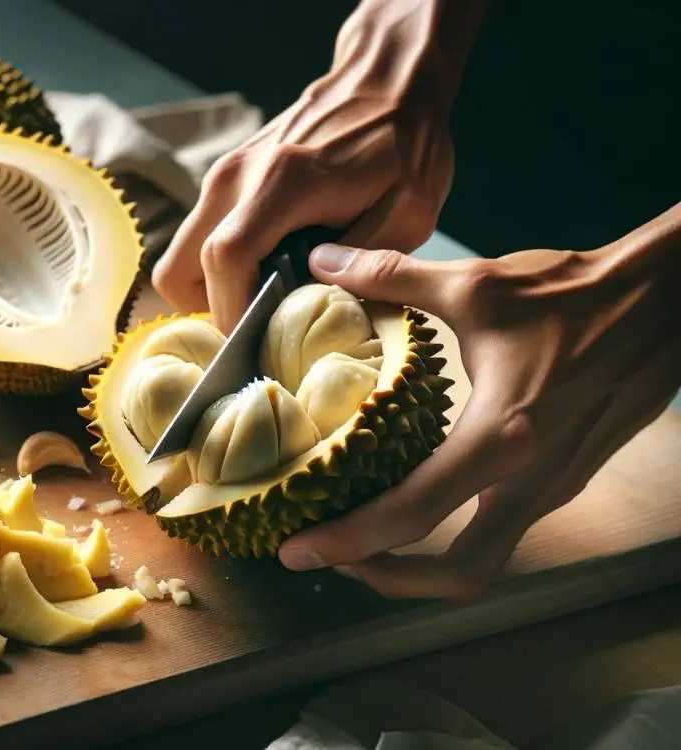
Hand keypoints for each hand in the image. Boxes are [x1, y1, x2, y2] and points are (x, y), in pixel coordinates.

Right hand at [151, 0, 484, 332]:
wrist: (384, 81)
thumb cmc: (404, 144)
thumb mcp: (410, 211)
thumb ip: (363, 263)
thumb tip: (315, 302)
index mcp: (282, 183)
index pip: (224, 259)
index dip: (232, 311)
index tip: (258, 338)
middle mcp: (236, 177)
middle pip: (177, 268)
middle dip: (208, 310)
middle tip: (257, 324)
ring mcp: (223, 175)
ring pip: (182, 256)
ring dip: (212, 288)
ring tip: (265, 297)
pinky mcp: (224, 178)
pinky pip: (200, 237)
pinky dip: (220, 265)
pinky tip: (267, 267)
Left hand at [277, 204, 680, 600]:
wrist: (665, 301)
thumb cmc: (575, 294)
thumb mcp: (475, 284)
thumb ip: (389, 277)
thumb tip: (321, 261)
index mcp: (503, 434)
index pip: (416, 512)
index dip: (350, 541)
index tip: (300, 551)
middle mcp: (532, 477)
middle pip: (458, 575)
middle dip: (387, 579)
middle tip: (330, 556)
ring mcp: (554, 486)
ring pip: (485, 559)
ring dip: (420, 563)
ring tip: (361, 535)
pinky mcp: (565, 479)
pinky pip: (502, 531)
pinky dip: (452, 534)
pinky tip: (414, 498)